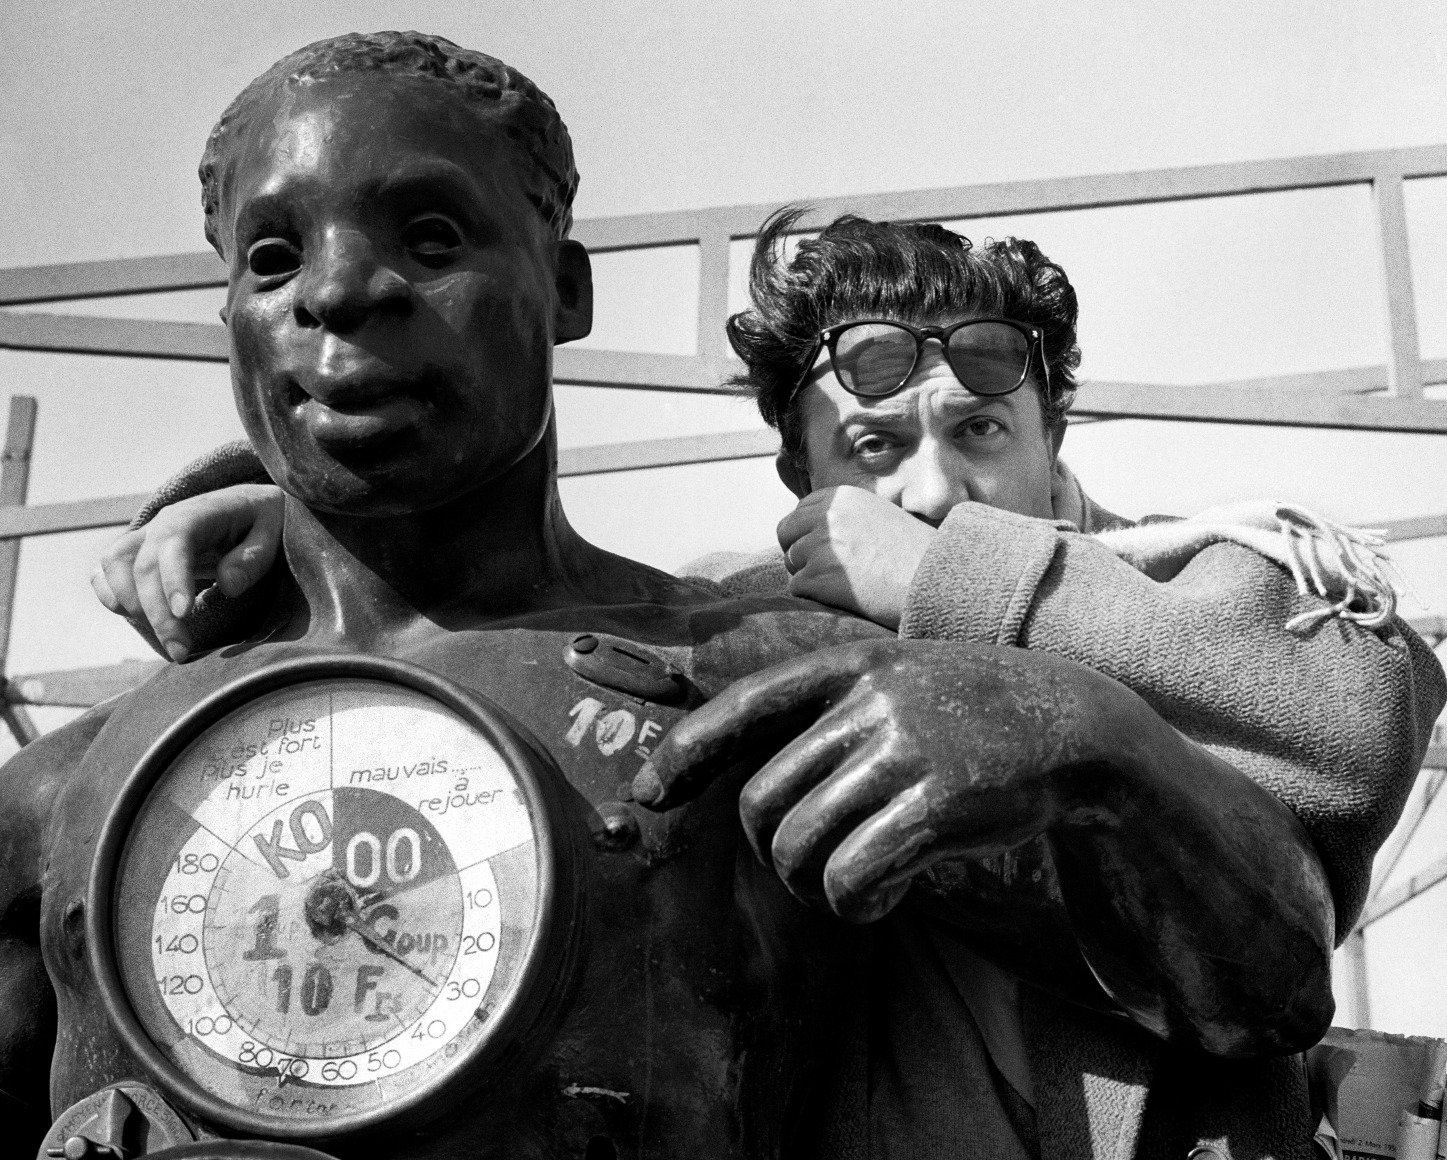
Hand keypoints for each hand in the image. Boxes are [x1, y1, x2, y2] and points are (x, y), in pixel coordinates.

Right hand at [91, 484, 284, 660]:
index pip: (173, 543)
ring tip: (164, 639)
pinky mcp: (137, 553)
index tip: (184, 614)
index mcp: (196, 514)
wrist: (247, 505)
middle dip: (158, 613)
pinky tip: (134, 620)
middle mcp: (162, 522)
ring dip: (130, 606)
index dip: (173, 579)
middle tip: (181, 651)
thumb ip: (253, 557)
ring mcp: (146, 537)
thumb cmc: (262, 519)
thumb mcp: (273, 530)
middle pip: (142, 565)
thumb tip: (228, 585)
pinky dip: (111, 595)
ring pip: (114, 564)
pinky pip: (107, 570)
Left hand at [631, 639, 1115, 922]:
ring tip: (849, 888)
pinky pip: (853, 876)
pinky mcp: (939, 803)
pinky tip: (880, 902)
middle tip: (806, 870)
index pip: (743, 707)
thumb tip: (746, 783)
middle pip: (762, 802)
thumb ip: (826, 717)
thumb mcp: (895, 683)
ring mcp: (905, 748)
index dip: (685, 753)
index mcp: (850, 665)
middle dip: (770, 855)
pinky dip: (852, 904)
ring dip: (812, 888)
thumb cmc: (967, 713)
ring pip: (800, 846)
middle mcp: (869, 699)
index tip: (645, 794)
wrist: (1073, 723)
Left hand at [777, 486, 935, 629]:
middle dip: (797, 552)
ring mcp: (821, 545)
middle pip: (786, 533)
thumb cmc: (914, 555)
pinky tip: (843, 597)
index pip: (799, 511)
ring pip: (791, 562)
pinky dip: (814, 596)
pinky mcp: (819, 576)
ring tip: (845, 584)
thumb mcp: (878, 517)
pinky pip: (797, 587)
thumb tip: (808, 531)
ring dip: (809, 576)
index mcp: (842, 497)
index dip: (805, 533)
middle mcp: (828, 515)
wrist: (938, 580)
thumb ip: (845, 518)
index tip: (822, 549)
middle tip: (822, 570)